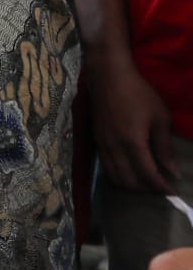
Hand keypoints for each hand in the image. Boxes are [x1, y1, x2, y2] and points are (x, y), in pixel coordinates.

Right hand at [88, 54, 178, 192]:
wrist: (108, 76)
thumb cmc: (138, 93)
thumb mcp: (159, 118)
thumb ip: (164, 147)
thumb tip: (173, 171)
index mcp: (132, 141)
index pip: (147, 175)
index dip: (161, 187)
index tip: (173, 193)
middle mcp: (114, 147)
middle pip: (128, 181)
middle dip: (146, 190)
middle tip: (160, 188)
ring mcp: (102, 145)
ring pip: (114, 177)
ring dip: (131, 185)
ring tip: (146, 182)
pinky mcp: (96, 141)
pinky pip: (106, 167)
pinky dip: (119, 176)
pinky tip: (130, 171)